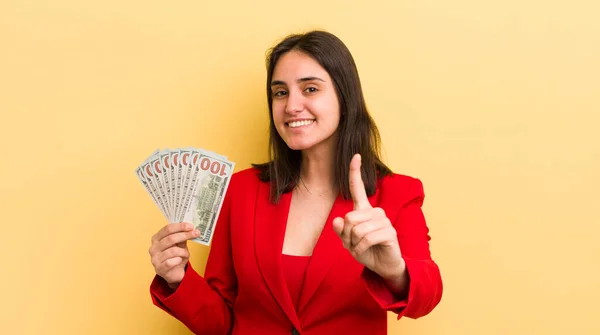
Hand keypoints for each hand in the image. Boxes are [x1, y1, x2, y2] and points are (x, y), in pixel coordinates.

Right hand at [149, 222, 199, 289]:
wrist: (174, 273)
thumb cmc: (176, 256)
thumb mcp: (180, 245)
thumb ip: (182, 237)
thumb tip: (190, 228)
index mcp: (156, 238)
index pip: (167, 229)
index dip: (180, 226)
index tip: (191, 226)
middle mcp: (153, 248)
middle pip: (170, 238)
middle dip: (185, 235)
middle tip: (196, 233)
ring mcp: (155, 259)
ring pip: (173, 251)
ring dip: (184, 252)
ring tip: (186, 254)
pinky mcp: (159, 269)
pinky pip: (171, 262)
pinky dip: (179, 260)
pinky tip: (180, 260)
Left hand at [333, 154, 404, 280]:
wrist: (382, 266)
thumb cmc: (366, 250)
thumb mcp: (348, 241)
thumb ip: (341, 231)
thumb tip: (338, 221)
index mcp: (364, 210)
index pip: (358, 188)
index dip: (355, 172)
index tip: (355, 156)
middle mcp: (375, 212)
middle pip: (350, 218)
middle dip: (347, 235)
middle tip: (354, 244)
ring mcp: (384, 221)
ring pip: (357, 229)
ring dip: (354, 244)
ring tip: (361, 248)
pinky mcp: (390, 232)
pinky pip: (366, 238)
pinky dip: (361, 249)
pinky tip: (366, 252)